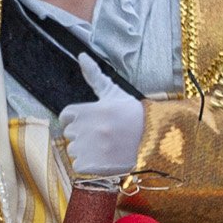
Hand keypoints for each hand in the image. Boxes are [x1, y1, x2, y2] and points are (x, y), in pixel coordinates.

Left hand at [53, 53, 145, 178]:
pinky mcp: (93, 167)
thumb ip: (94, 76)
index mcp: (90, 110)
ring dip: (86, 151)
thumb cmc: (133, 114)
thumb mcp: (114, 92)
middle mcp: (87, 129)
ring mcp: (90, 149)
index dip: (77, 119)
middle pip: (70, 134)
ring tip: (107, 147)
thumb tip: (81, 55)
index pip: (66, 116)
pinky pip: (78, 167)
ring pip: (74, 151)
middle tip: (106, 134)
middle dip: (83, 135)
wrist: (156, 140)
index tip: (93, 122)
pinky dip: (89, 166)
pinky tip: (105, 159)